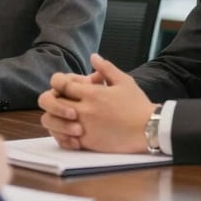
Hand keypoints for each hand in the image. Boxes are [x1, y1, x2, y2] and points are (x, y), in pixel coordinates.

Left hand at [39, 53, 154, 153]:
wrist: (148, 130)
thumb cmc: (137, 105)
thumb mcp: (124, 81)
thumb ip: (106, 68)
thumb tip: (93, 57)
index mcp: (92, 93)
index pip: (60, 83)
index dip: (58, 82)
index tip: (64, 85)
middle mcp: (84, 110)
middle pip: (51, 101)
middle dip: (53, 98)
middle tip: (61, 99)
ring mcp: (84, 127)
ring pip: (52, 122)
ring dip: (53, 117)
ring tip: (63, 115)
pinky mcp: (87, 143)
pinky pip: (63, 139)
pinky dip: (61, 134)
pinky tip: (69, 130)